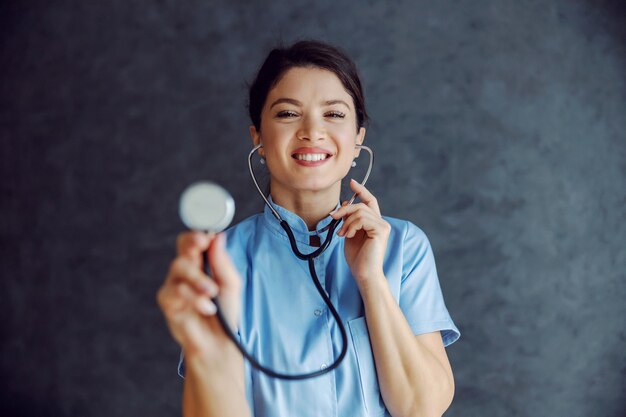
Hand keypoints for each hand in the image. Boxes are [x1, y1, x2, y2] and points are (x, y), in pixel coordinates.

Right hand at [156, 231, 241, 358]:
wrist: (219, 341)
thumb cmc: (226, 312)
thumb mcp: (231, 284)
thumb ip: (222, 262)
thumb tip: (217, 237)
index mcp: (201, 263)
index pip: (192, 242)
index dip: (196, 236)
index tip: (205, 237)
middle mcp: (185, 272)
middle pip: (182, 249)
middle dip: (192, 246)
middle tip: (202, 246)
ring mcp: (174, 285)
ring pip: (178, 267)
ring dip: (197, 278)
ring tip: (212, 292)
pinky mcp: (167, 302)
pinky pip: (174, 291)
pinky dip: (192, 298)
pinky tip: (206, 307)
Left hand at [330, 179, 390, 286]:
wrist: (364, 273)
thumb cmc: (357, 258)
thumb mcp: (350, 234)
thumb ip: (349, 220)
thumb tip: (345, 205)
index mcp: (374, 223)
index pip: (370, 201)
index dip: (361, 191)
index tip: (352, 182)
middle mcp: (381, 223)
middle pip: (362, 205)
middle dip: (345, 209)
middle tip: (334, 217)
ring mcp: (383, 226)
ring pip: (360, 211)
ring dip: (346, 221)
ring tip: (342, 234)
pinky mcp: (381, 230)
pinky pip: (362, 219)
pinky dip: (351, 226)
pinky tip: (349, 235)